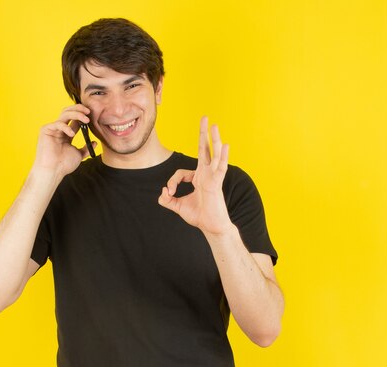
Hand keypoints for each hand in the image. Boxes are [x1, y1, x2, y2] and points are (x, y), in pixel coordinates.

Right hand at [33, 104, 96, 176]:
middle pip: (68, 112)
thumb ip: (86, 148)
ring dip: (76, 114)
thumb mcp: (79, 155)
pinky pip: (58, 123)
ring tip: (86, 119)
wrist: (53, 171)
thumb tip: (95, 142)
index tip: (92, 115)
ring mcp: (52, 129)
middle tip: (89, 111)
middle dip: (79, 109)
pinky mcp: (45, 130)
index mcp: (66, 133)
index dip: (83, 115)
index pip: (75, 119)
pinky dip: (66, 127)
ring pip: (64, 114)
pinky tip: (72, 134)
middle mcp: (59, 129)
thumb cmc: (64, 165)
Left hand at [158, 116, 233, 235]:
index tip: (168, 192)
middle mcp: (206, 174)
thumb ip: (166, 200)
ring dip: (214, 139)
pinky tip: (225, 145)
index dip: (171, 182)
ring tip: (214, 125)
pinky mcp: (216, 183)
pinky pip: (220, 167)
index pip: (180, 173)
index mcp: (198, 177)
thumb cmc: (199, 216)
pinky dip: (223, 156)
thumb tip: (161, 193)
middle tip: (205, 117)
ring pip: (214, 154)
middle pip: (205, 149)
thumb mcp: (177, 207)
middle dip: (203, 134)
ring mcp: (212, 177)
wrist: (211, 227)